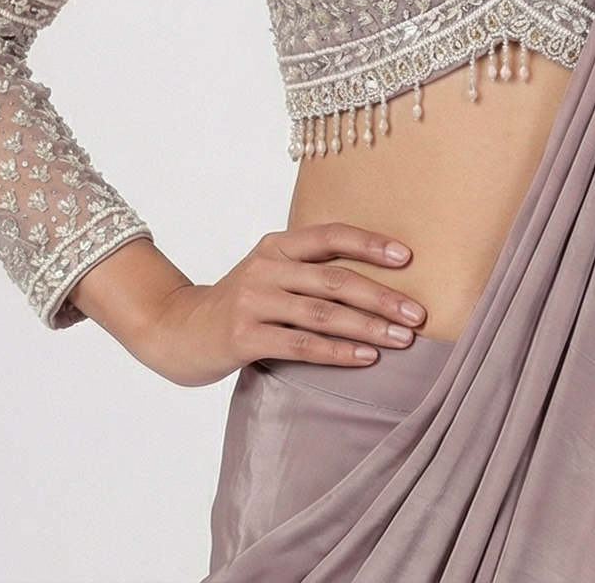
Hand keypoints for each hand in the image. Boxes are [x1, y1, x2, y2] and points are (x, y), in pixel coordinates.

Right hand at [71, 225, 426, 387]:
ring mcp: (253, 301)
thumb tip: (376, 278)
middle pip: (335, 278)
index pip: (331, 235)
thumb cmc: (239, 304)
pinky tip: (365, 358)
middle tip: (418, 314)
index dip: (370, 244)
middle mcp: (266, 267)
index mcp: (277, 244)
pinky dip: (337, 352)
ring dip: (368, 327)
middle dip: (382, 296)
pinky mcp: (244, 337)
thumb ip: (308, 270)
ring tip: (403, 340)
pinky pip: (301, 345)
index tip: (408, 258)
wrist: (176, 330)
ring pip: (323, 313)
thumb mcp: (269, 273)